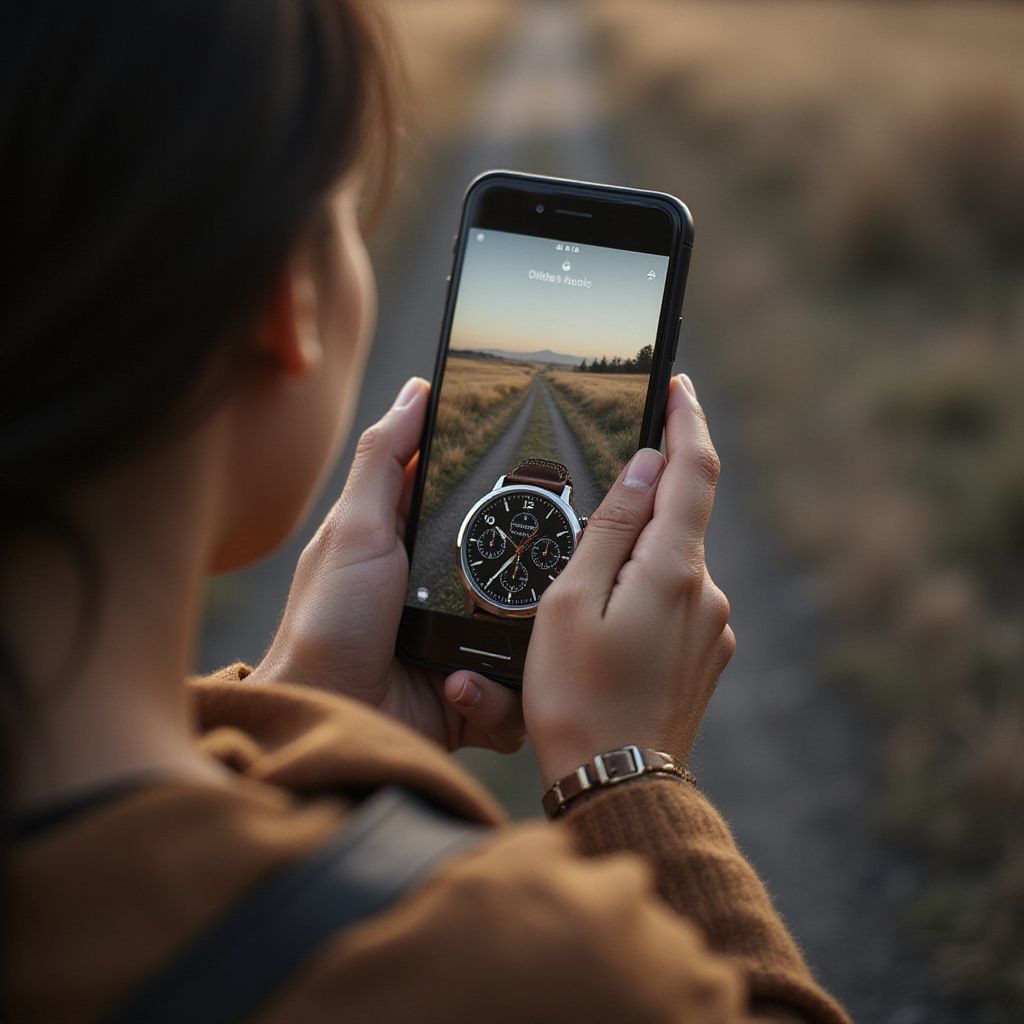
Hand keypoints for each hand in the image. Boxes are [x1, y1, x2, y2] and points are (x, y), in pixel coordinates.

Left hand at [247, 377, 524, 753]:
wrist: (328, 717)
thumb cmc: (327, 622)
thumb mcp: (353, 530)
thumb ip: (384, 459)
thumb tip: (417, 390)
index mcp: (418, 541)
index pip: (475, 498)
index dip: (510, 483)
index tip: (547, 470)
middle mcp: (448, 587)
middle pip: (519, 564)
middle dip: (540, 573)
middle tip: (556, 567)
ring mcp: (466, 640)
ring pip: (532, 632)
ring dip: (519, 645)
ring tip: (479, 652)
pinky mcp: (477, 691)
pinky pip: (516, 690)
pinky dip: (494, 698)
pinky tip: (460, 689)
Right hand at [524, 374, 733, 787]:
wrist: (616, 786)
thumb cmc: (575, 695)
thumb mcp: (571, 602)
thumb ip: (611, 529)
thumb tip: (643, 469)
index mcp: (673, 570)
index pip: (694, 471)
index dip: (687, 421)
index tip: (678, 385)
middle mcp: (707, 593)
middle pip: (681, 516)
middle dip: (644, 499)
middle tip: (592, 507)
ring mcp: (712, 627)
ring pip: (674, 562)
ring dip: (637, 556)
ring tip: (583, 596)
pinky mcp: (708, 655)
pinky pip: (677, 600)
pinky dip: (645, 591)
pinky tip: (607, 628)